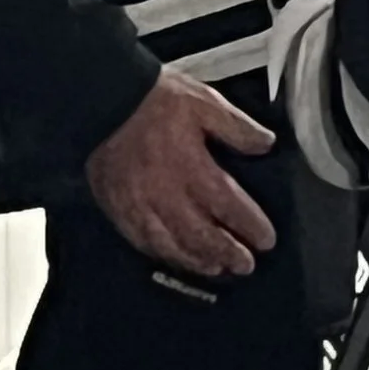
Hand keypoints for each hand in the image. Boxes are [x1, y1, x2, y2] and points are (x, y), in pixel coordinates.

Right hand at [86, 73, 278, 279]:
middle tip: (246, 266)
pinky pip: (143, 242)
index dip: (250, 226)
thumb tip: (267, 145)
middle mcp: (166, 195)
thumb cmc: (157, 100)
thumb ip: (237, 127)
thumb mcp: (204, 102)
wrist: (102, 102)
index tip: (266, 241)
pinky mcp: (118, 209)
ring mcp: (139, 206)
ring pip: (172, 245)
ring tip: (216, 269)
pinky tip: (176, 258)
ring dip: (197, 260)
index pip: (228, 206)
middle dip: (226, 253)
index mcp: (192, 167)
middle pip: (201, 235)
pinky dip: (164, 255)